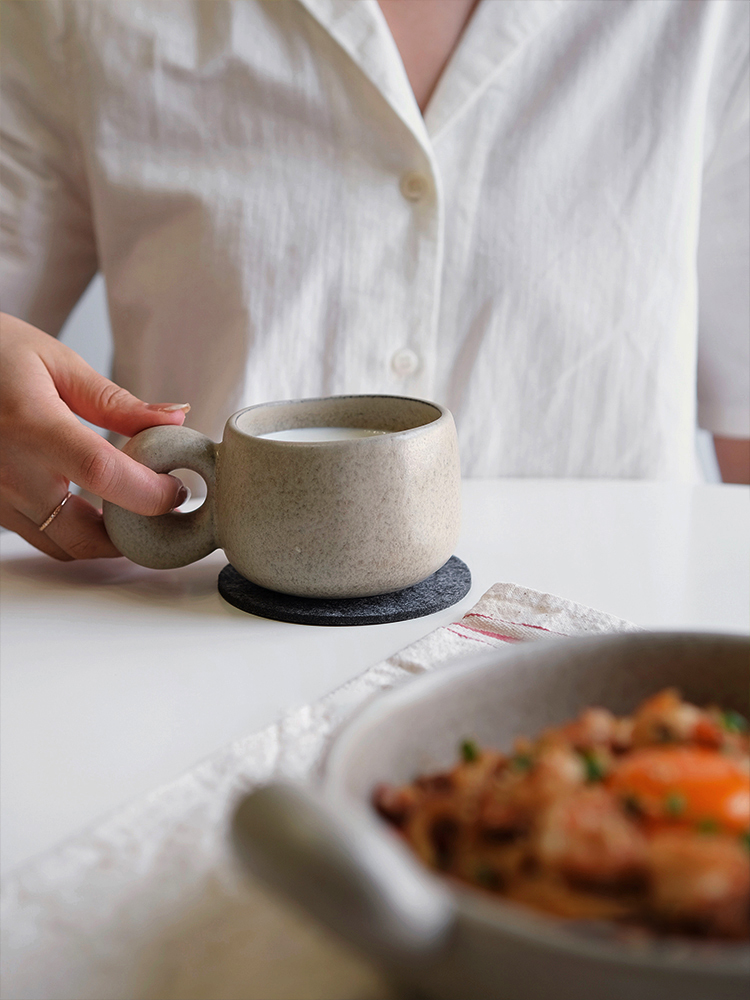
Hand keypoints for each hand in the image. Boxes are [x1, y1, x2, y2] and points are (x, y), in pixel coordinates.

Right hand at [0, 313, 190, 559]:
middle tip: (157, 513)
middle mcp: (8, 471)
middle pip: (83, 535)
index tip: (176, 491)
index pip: (102, 473)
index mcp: (32, 426)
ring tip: (128, 510)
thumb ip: (117, 402)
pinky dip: (68, 530)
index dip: (148, 492)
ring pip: (59, 545)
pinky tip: (87, 506)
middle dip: (130, 536)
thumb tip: (172, 418)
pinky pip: (35, 534)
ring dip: (100, 539)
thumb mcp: (56, 362)